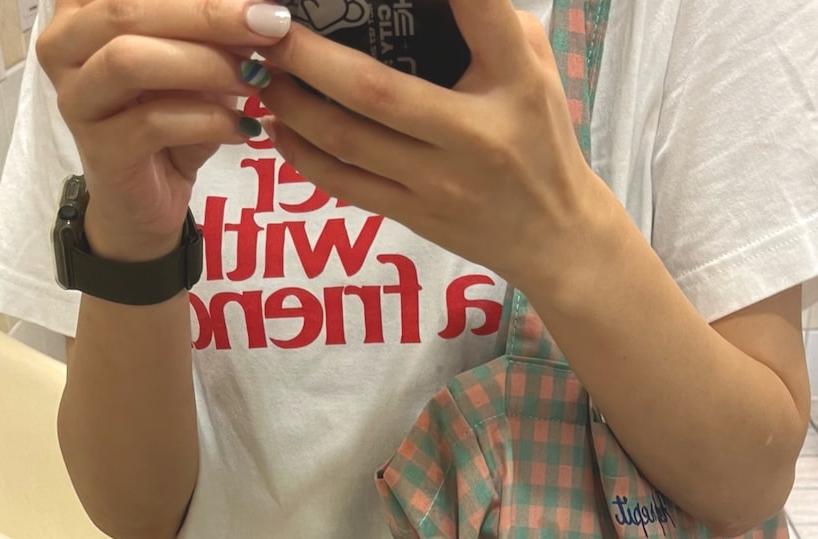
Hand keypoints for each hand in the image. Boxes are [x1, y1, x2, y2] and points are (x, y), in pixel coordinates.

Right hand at [36, 0, 289, 258]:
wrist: (144, 203)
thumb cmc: (167, 121)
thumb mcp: (193, 64)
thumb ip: (211, 34)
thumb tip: (259, 8)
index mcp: (81, 9)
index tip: (257, 0)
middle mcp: (62, 44)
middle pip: (126, 9)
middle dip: (207, 14)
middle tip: (269, 25)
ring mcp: (74, 99)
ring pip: (129, 60)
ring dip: (204, 65)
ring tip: (253, 79)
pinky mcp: (97, 149)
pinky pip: (152, 123)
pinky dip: (207, 120)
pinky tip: (242, 127)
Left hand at [254, 0, 606, 292]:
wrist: (554, 237)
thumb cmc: (541, 140)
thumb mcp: (533, 70)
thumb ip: (489, 22)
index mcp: (513, 83)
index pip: (481, 15)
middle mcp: (472, 135)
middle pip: (374, 89)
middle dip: (309, 55)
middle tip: (269, 27)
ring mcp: (438, 182)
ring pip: (347, 141)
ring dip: (294, 104)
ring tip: (264, 73)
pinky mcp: (415, 215)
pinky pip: (345, 184)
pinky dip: (303, 155)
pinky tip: (279, 128)